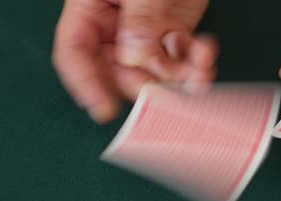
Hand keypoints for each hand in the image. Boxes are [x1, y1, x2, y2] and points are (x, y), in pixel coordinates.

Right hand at [53, 0, 217, 123]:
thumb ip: (138, 17)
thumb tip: (135, 56)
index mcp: (90, 11)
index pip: (75, 54)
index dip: (86, 85)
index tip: (103, 109)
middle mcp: (115, 29)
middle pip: (120, 73)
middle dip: (146, 84)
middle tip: (168, 91)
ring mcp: (146, 35)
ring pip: (155, 73)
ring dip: (178, 78)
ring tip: (200, 67)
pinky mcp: (174, 36)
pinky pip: (181, 62)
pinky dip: (196, 64)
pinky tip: (205, 53)